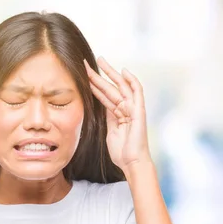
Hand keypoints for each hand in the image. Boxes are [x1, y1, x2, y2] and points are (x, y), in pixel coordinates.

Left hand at [84, 57, 151, 173]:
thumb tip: (101, 106)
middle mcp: (126, 109)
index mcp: (117, 114)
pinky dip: (132, 81)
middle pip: (110, 88)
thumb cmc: (122, 152)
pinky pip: (137, 92)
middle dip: (98, 75)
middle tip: (86, 63)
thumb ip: (107, 118)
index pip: (104, 95)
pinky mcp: (139, 111)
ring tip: (99, 61)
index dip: (93, 85)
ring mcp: (133, 109)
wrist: (131, 162)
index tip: (83, 76)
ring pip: (120, 87)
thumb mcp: (110, 132)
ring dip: (109, 74)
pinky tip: (123, 71)